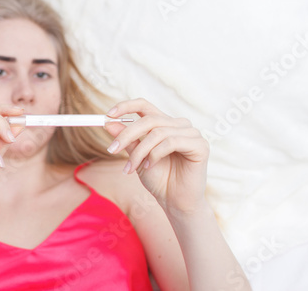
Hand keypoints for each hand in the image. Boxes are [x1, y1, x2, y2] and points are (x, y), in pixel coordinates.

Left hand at [104, 98, 209, 214]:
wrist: (175, 202)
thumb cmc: (158, 179)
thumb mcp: (137, 157)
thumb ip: (127, 140)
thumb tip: (108, 123)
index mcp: (164, 124)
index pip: (144, 105)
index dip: (126, 106)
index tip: (108, 115)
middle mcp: (179, 125)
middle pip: (148, 120)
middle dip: (126, 135)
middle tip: (111, 149)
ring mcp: (191, 133)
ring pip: (157, 132)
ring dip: (140, 151)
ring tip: (131, 167)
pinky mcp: (200, 145)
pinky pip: (171, 142)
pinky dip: (155, 154)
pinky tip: (150, 166)